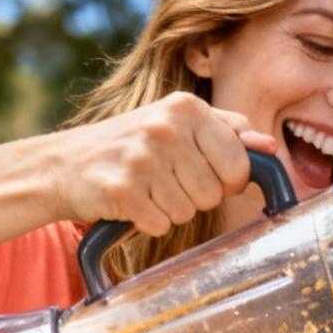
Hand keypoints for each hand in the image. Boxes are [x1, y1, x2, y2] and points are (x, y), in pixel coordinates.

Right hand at [51, 91, 278, 236]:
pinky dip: (148, 221)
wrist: (64, 164)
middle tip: (165, 179)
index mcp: (186, 107)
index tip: (205, 174)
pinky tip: (131, 201)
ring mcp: (141, 158)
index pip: (239, 164)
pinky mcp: (121, 190)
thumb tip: (268, 146)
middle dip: (195, 196)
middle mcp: (165, 128)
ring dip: (170, 209)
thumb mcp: (178, 124)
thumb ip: (227, 131)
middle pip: (215, 194)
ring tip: (146, 188)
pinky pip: (160, 224)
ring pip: (189, 212)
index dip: (227, 180)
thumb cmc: (130, 145)